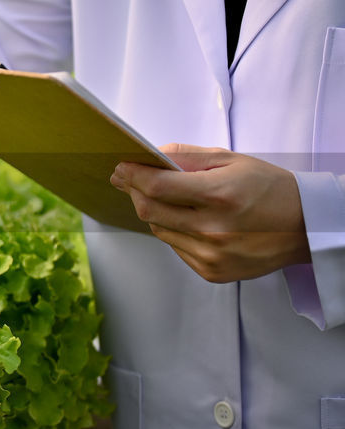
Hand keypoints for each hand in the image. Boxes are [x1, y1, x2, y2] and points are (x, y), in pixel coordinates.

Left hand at [109, 143, 310, 282]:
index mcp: (220, 196)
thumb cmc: (270, 189)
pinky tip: (190, 220)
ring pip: (159, 230)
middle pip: (149, 211)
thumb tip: (149, 156)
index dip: (132, 175)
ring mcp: (211, 255)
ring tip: (168, 198)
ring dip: (155, 212)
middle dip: (135, 192)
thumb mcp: (232, 161)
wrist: (306, 227)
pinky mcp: (211, 271)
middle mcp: (213, 229)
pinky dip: (174, 231)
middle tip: (130, 179)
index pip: (157, 186)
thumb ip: (187, 157)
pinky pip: (175, 247)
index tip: (121, 167)